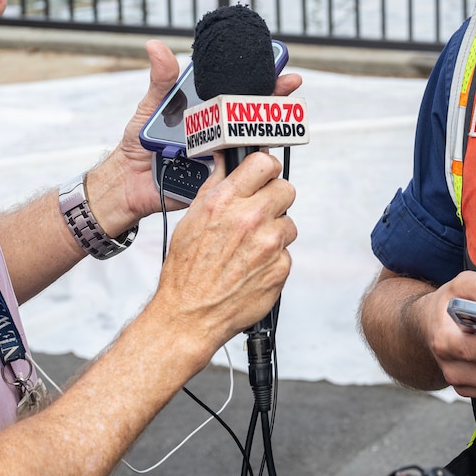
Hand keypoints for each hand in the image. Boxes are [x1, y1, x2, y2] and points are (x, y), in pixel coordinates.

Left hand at [85, 40, 303, 236]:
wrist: (128, 182)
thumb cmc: (139, 144)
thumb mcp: (150, 107)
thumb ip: (161, 80)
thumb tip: (155, 46)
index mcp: (206, 112)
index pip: (239, 93)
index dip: (262, 80)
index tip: (280, 68)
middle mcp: (218, 132)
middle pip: (252, 115)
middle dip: (273, 101)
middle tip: (286, 87)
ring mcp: (221, 155)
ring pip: (251, 144)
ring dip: (266, 132)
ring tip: (274, 118)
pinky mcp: (219, 178)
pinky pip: (238, 172)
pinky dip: (249, 164)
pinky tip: (257, 154)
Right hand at [153, 151, 296, 352]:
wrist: (191, 314)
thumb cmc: (186, 271)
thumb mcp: (193, 218)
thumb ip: (216, 186)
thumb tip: (227, 161)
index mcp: (226, 201)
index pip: (264, 163)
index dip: (266, 168)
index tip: (265, 175)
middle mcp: (250, 218)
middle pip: (286, 189)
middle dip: (274, 199)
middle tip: (259, 213)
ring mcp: (269, 244)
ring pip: (288, 223)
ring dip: (274, 232)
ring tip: (250, 247)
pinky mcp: (281, 267)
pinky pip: (286, 252)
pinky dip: (273, 258)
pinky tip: (252, 266)